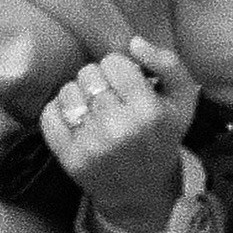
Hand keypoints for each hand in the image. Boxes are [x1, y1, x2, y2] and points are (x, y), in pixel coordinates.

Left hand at [39, 34, 199, 232]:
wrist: (142, 190)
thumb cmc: (162, 136)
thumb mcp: (183, 99)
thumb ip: (168, 64)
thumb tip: (134, 43)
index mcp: (148, 111)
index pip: (114, 62)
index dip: (118, 68)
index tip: (125, 83)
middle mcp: (118, 128)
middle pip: (88, 73)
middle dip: (98, 80)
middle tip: (109, 97)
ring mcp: (91, 145)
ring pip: (67, 91)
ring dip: (78, 94)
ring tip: (93, 108)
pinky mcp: (69, 158)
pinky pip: (49, 115)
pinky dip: (59, 111)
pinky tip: (76, 119)